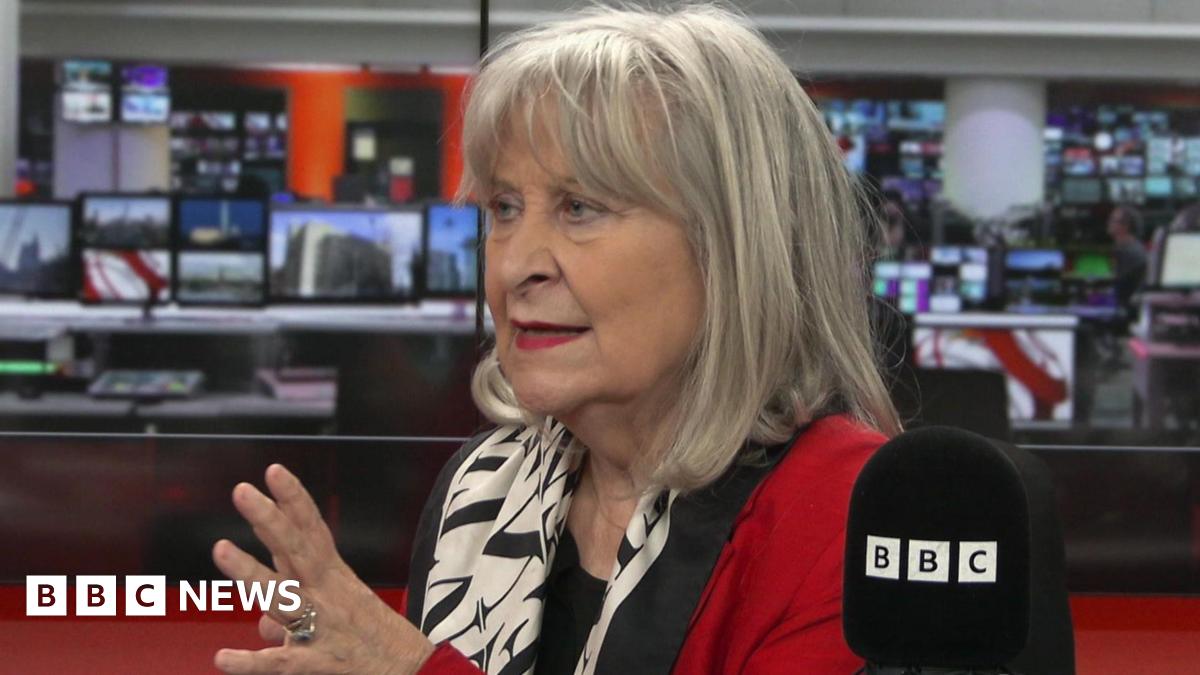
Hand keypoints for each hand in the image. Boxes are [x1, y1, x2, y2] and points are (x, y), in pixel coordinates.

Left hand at [212, 463, 434, 673]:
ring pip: (281, 596)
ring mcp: (320, 626)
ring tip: (221, 549)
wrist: (411, 670)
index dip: (293, 499)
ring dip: (250, 572)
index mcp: (333, 575)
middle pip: (295, 549)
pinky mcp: (316, 663)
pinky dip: (250, 662)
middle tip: (243, 492)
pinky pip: (279, 662)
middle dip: (269, 519)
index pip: (311, 530)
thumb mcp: (340, 611)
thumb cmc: (374, 636)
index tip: (274, 472)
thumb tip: (263, 625)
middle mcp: (325, 594)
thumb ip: (295, 610)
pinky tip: (223, 657)